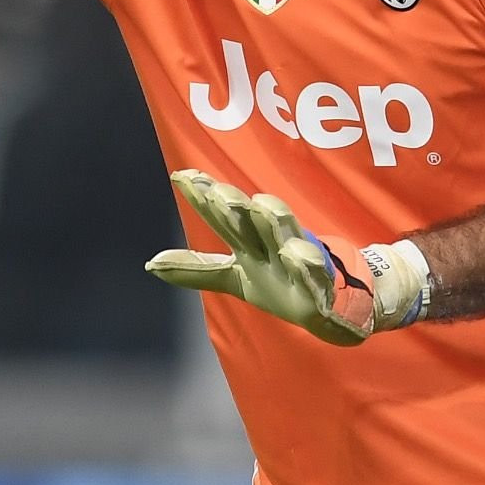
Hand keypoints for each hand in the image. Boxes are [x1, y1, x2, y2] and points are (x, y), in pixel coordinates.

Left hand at [145, 169, 426, 345]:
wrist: (335, 309)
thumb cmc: (282, 284)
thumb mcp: (237, 278)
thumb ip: (197, 270)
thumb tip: (149, 265)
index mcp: (251, 241)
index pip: (223, 215)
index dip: (205, 195)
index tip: (182, 175)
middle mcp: (272, 242)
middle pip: (251, 218)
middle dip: (234, 203)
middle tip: (215, 191)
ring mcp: (298, 259)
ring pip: (286, 233)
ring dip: (272, 218)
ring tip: (259, 203)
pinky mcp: (321, 283)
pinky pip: (315, 271)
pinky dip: (305, 263)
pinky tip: (296, 254)